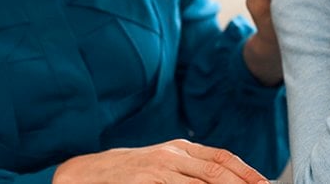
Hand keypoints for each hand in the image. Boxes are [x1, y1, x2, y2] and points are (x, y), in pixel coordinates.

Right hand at [52, 139, 268, 183]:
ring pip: (203, 183)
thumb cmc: (125, 173)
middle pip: (218, 171)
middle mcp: (172, 156)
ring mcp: (159, 170)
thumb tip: (220, 179)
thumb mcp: (160, 165)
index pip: (222, 158)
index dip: (247, 172)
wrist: (83, 174)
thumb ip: (188, 171)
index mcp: (178, 148)